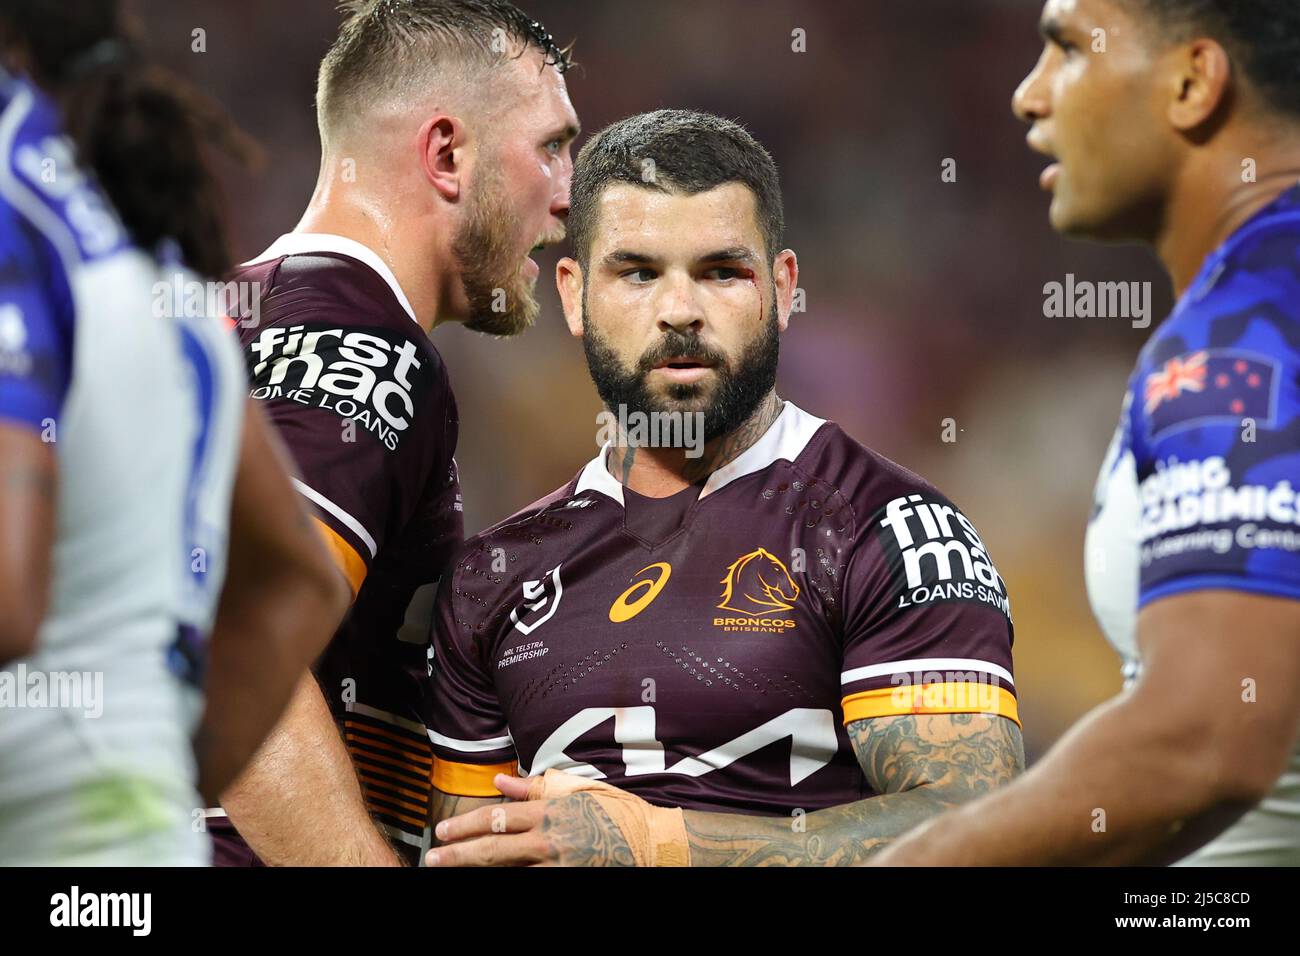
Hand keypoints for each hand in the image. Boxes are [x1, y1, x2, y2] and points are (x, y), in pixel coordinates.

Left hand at [424, 770, 688, 866]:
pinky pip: (528, 881)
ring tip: (451, 870)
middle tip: (434, 859)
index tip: (444, 832)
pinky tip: (490, 879)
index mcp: (551, 812)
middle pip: (494, 849)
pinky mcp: (565, 879)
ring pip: (507, 871)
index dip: (467, 826)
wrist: (652, 843)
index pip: (498, 818)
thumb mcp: (578, 790)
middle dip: (460, 855)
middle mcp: (549, 840)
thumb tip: (501, 780)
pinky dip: (508, 879)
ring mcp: (557, 865)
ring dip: (477, 869)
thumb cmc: (617, 812)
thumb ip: (535, 788)